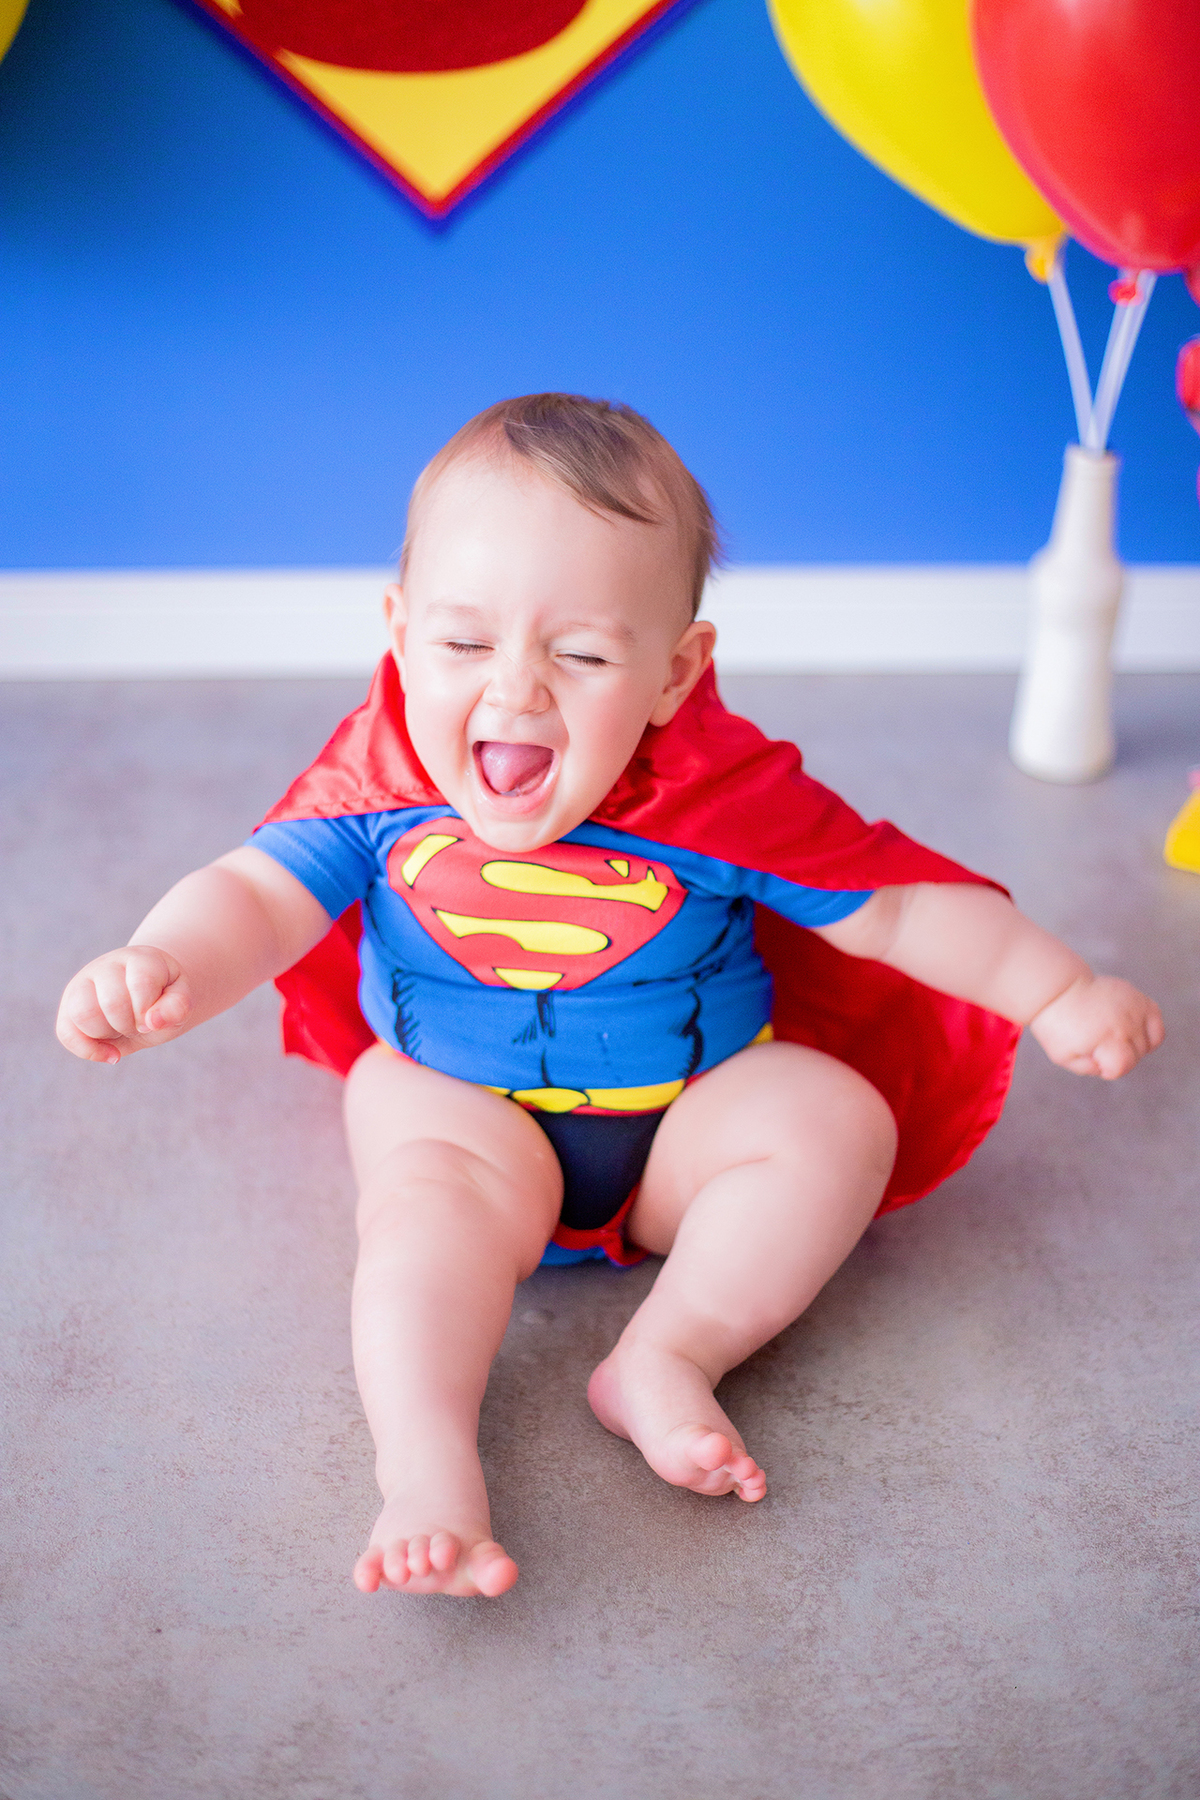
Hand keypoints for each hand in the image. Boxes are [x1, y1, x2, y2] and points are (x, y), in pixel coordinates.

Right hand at [56, 946, 192, 1064]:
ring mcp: (83, 983)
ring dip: (107, 1034)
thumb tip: (152, 1022)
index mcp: (140, 959)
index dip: (149, 1011)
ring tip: (121, 1030)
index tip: (154, 1020)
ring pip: (82, 1014)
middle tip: (139, 1025)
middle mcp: (106, 965)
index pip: (141, 984)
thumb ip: (177, 1007)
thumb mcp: (181, 1000)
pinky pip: (65, 1033)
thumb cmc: (165, 998)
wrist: (146, 996)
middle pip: (111, 1003)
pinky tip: (111, 1053)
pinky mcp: (68, 1006)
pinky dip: (89, 1051)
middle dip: (130, 1025)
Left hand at [1029, 973, 1163, 1078]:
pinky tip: (1131, 1030)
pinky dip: (1149, 1030)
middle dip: (1119, 1058)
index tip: (1093, 1057)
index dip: (1108, 1069)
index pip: (1122, 1066)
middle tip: (1098, 1045)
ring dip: (1133, 1045)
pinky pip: (1157, 1020)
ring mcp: (1134, 1007)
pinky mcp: (1138, 997)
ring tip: (1113, 1037)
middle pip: (1136, 1056)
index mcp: (1106, 1037)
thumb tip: (1107, 1068)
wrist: (1059, 990)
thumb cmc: (1058, 1025)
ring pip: (1149, 1042)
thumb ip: (1088, 1068)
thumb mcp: (1063, 1055)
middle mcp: (1125, 1022)